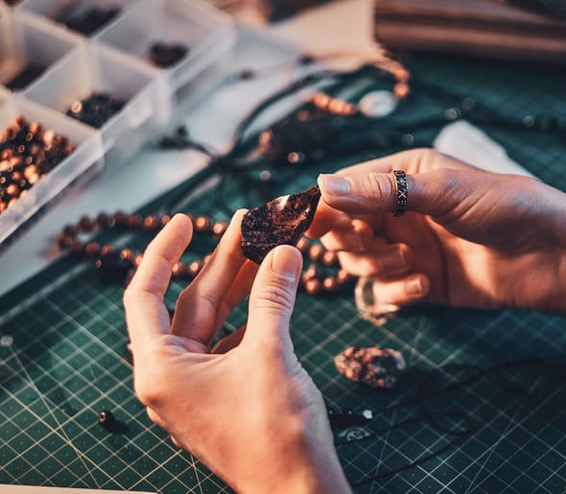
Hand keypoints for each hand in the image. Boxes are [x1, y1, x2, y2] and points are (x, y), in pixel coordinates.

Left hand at [123, 211, 349, 493]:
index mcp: (161, 369)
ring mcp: (200, 386)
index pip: (145, 296)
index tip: (186, 220)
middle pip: (191, 303)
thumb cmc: (274, 434)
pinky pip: (236, 341)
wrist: (298, 490)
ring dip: (242, 284)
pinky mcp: (227, 393)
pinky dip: (256, 314)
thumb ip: (272, 297)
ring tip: (267, 245)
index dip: (163, 252)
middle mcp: (172, 376)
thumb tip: (282, 249)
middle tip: (247, 223)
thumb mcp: (270, 354)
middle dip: (222, 262)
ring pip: (217, 321)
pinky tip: (276, 288)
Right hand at [308, 148, 565, 312]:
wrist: (549, 255)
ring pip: (360, 262)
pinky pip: (386, 290)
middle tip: (370, 243)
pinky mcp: (421, 282)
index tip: (310, 224)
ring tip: (409, 261)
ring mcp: (409, 247)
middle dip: (351, 240)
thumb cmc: (502, 207)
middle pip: (344, 229)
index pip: (345, 188)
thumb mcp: (440, 190)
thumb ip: (381, 191)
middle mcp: (399, 211)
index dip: (325, 206)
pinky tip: (425, 284)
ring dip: (377, 265)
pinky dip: (398, 290)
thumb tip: (322, 186)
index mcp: (401, 176)